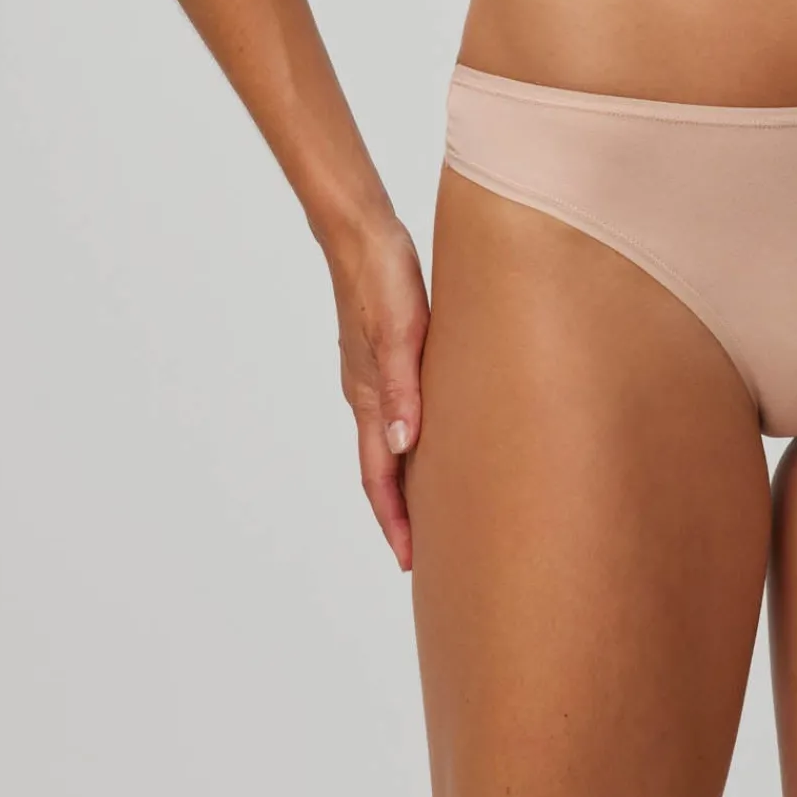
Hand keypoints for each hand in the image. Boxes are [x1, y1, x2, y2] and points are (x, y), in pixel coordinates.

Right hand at [327, 217, 429, 570]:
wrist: (361, 233)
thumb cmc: (383, 277)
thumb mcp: (400, 332)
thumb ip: (403, 388)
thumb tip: (405, 447)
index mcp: (369, 396)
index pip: (380, 476)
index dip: (395, 521)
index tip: (412, 563)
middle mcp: (367, 395)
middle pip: (383, 470)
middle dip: (401, 514)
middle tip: (428, 553)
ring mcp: (373, 377)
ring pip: (390, 444)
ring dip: (407, 481)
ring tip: (435, 509)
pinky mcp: (385, 357)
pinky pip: (398, 415)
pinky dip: (412, 442)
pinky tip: (433, 439)